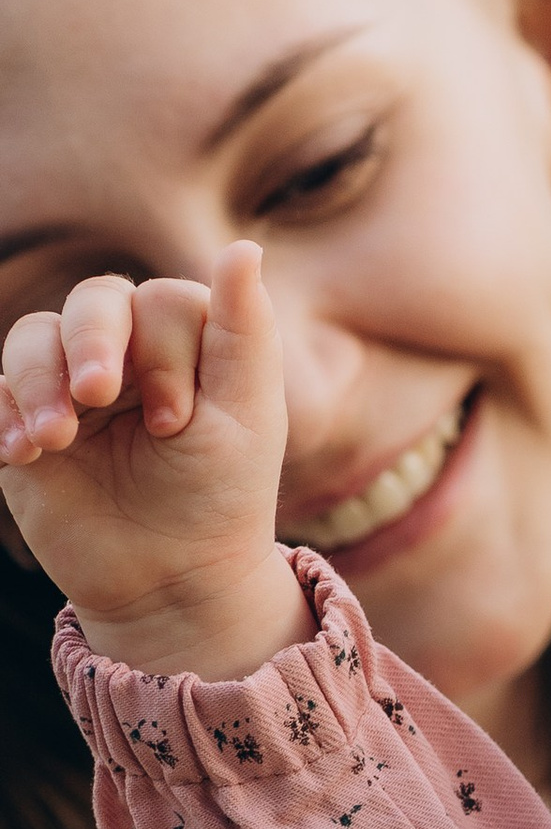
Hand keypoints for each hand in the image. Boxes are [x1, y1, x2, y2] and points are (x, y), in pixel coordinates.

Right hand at [0, 244, 304, 675]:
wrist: (171, 581)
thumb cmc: (219, 498)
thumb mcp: (247, 418)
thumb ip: (245, 332)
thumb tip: (243, 246)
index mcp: (182, 343)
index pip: (159, 303)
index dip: (164, 353)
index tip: (177, 422)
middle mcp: (124, 352)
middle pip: (92, 301)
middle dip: (93, 342)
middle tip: (97, 397)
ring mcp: (68, 384)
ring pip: (33, 337)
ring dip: (40, 380)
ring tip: (55, 439)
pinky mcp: (24, 421)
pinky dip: (4, 414)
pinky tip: (24, 453)